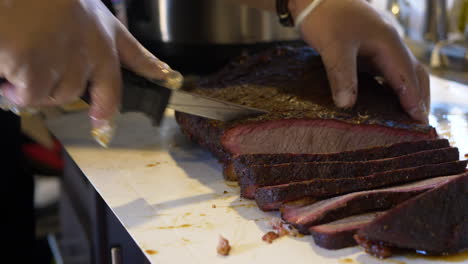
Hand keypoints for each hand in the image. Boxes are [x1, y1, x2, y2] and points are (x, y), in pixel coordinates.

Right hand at [0, 0, 175, 128]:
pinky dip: (12, 87)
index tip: (166, 76)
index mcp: (102, 28)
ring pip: (56, 96)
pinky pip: (28, 95)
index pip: (134, 52)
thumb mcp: (72, 5)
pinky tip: (7, 62)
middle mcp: (94, 50)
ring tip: (17, 55)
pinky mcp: (40, 73)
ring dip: (33, 85)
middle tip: (46, 77)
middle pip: (87, 92)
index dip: (151, 67)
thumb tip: (69, 61)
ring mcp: (69, 64)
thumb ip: (80, 34)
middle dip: (66, 92)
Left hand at [289, 0, 429, 123]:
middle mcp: (389, 44)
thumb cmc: (326, 18)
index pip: (407, 76)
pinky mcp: (368, 49)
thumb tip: (346, 105)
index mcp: (388, 43)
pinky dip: (391, 86)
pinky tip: (384, 100)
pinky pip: (386, 70)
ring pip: (402, 72)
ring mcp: (380, 46)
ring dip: (407, 92)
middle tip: (418, 123)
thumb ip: (341, 75)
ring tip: (406, 116)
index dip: (413, 99)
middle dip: (419, 97)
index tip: (418, 121)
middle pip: (414, 73)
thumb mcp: (333, 47)